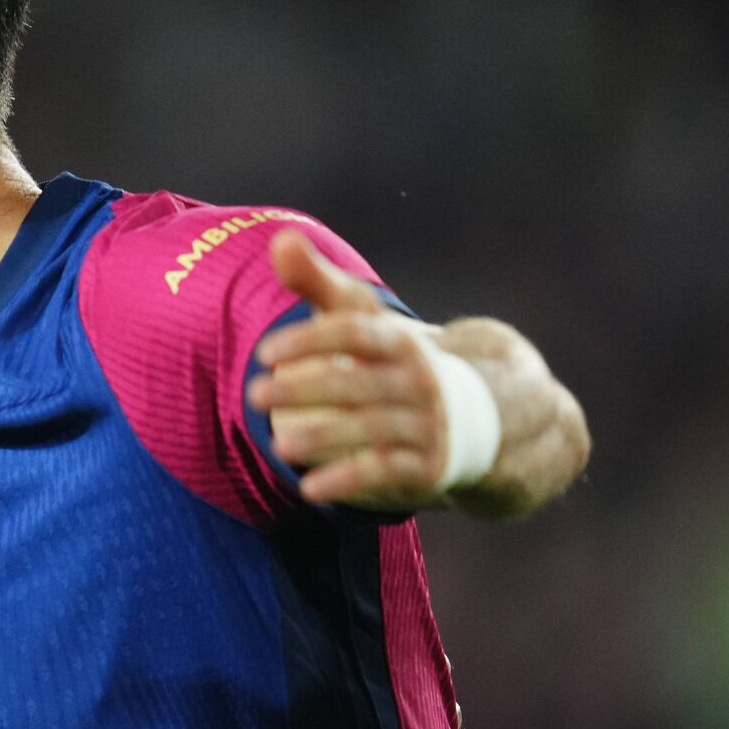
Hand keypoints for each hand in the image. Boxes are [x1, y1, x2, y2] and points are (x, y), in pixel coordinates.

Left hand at [246, 231, 450, 511]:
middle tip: (253, 395)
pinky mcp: (429, 466)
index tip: (263, 354)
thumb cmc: (393, 360)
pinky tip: (308, 488)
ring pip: (372, 428)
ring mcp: (428, 424)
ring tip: (277, 445)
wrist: (475, 415)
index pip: (356, 332)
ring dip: (324, 437)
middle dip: (305, 388)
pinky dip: (349, 480)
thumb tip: (279, 239)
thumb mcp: (361, 319)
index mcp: (401, 341)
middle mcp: (420, 380)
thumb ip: (320, 282)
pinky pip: (387, 472)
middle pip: (359, 382)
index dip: (311, 340)